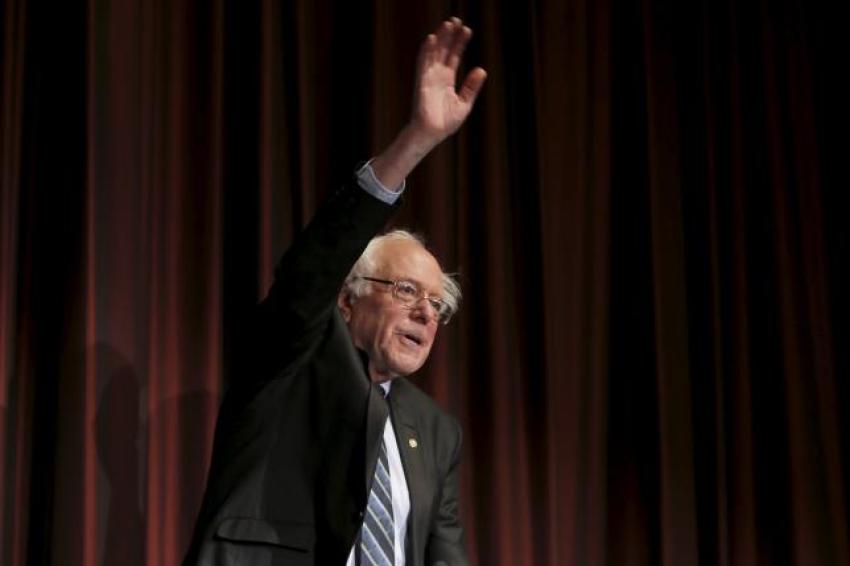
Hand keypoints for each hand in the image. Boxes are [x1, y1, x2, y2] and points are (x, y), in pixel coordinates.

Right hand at [369, 17, 485, 188]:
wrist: (432, 134)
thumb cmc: (446, 123)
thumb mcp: (464, 103)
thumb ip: (472, 87)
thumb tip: (482, 69)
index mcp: (447, 80)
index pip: (454, 57)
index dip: (460, 43)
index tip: (467, 30)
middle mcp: (437, 76)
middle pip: (444, 50)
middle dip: (450, 35)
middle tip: (456, 20)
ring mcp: (428, 77)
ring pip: (434, 53)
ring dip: (440, 38)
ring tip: (448, 24)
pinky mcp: (421, 82)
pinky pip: (423, 63)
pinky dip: (427, 50)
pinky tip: (433, 38)